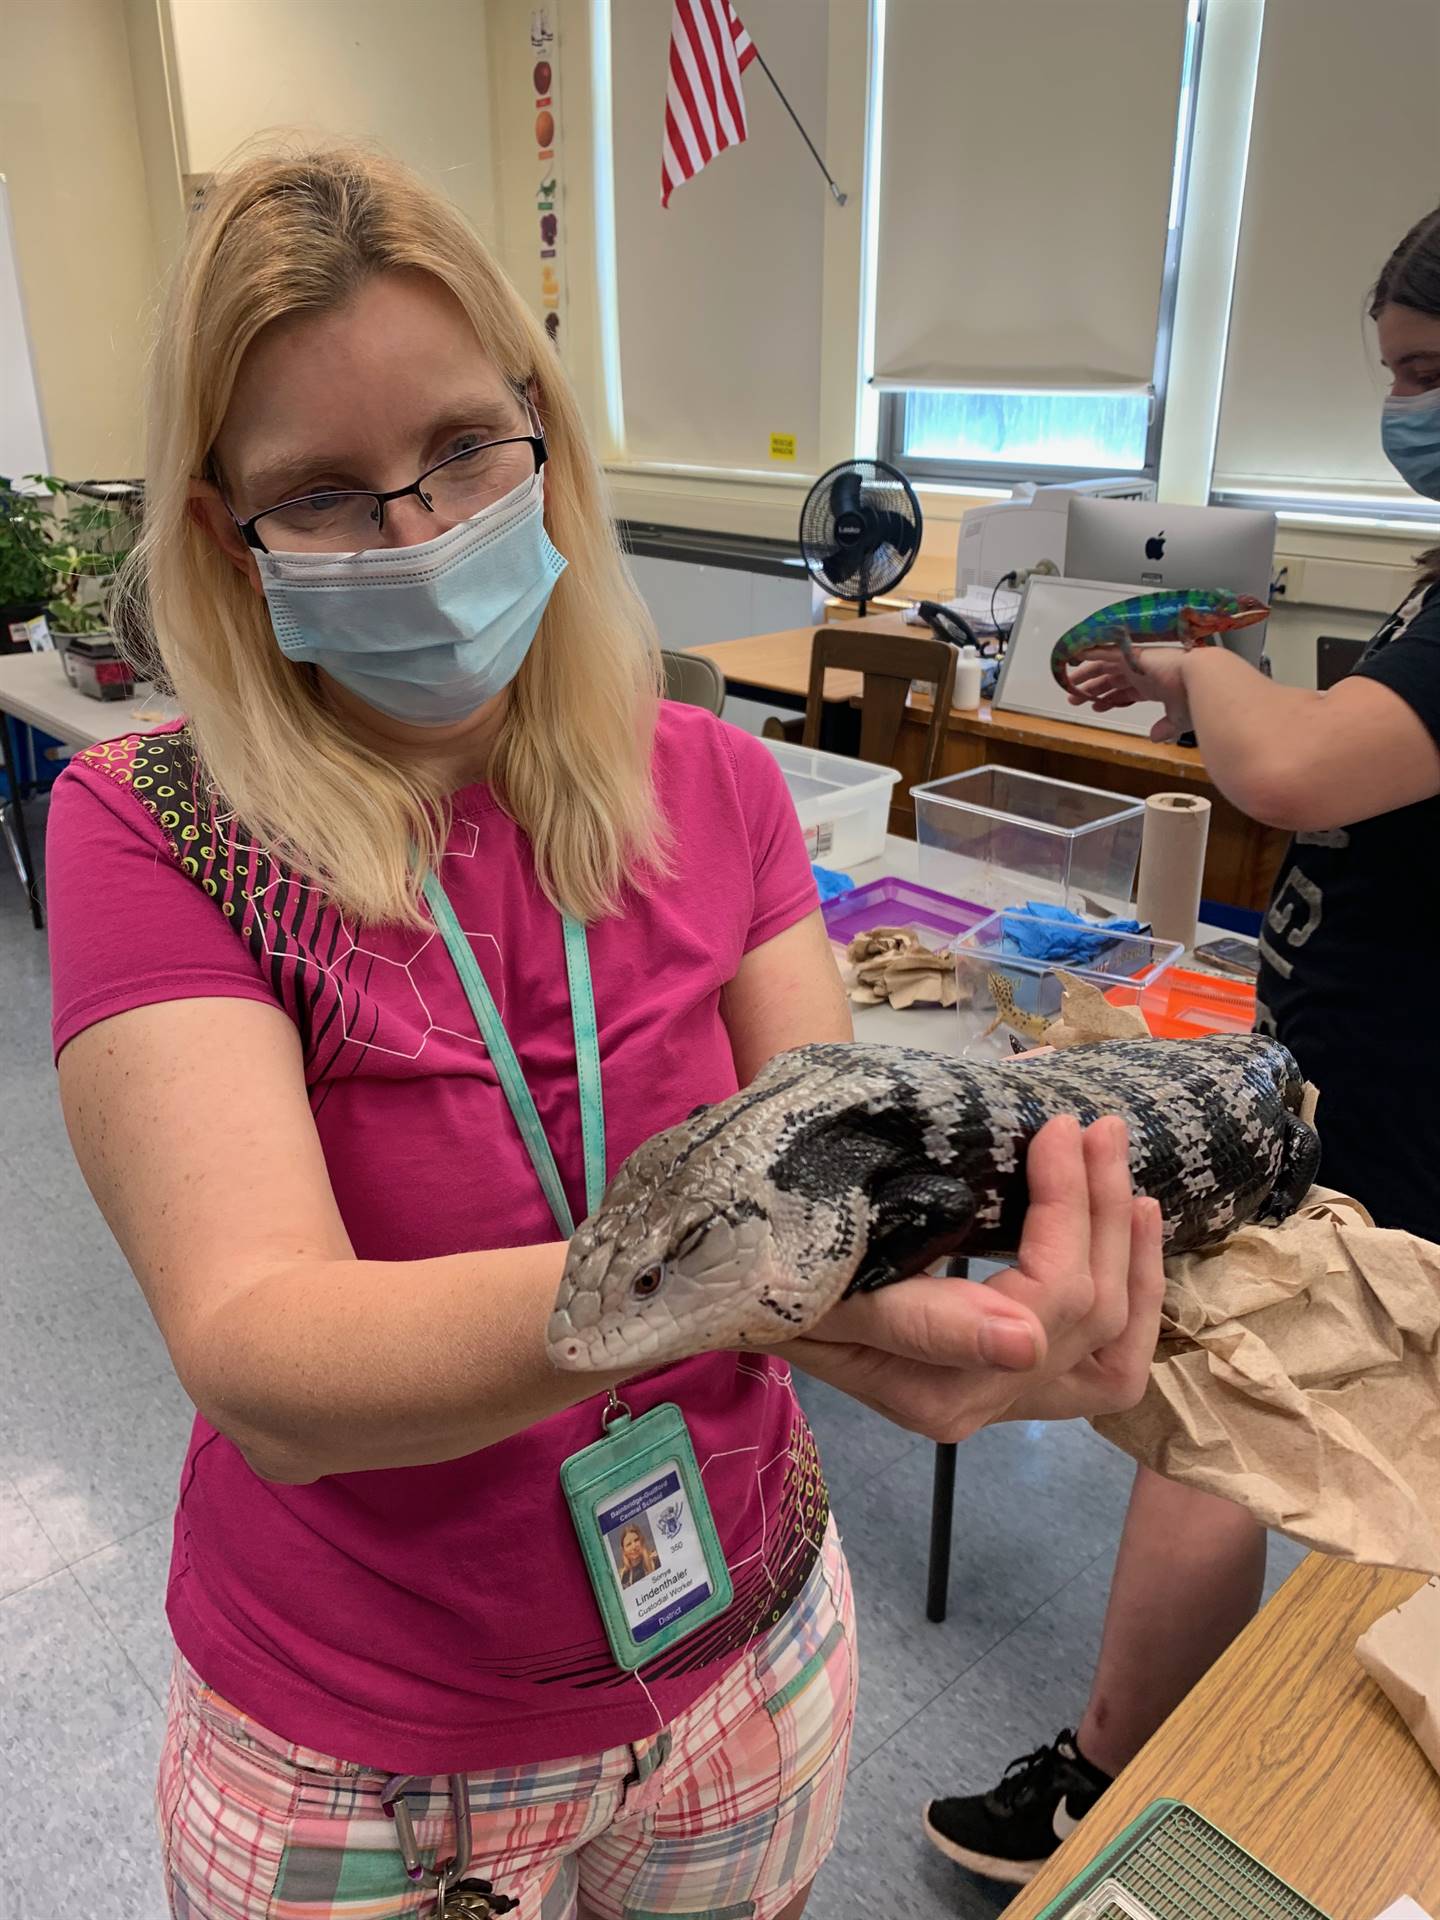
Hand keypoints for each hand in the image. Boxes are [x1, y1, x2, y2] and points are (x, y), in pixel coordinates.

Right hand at [783, 1115, 1164, 1443]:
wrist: (740, 1272)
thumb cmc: (773, 1265)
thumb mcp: (831, 1288)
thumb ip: (925, 1323)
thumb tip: (1026, 1342)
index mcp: (939, 1394)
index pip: (1050, 1300)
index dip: (1068, 1209)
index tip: (1054, 1125)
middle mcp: (981, 1407)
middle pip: (1090, 1315)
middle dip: (1102, 1212)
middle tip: (1097, 1125)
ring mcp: (1000, 1396)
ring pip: (1114, 1352)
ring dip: (1135, 1263)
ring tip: (1130, 1179)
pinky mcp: (1010, 1376)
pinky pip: (1103, 1364)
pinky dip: (1133, 1304)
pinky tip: (1130, 1235)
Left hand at [1067, 647, 1192, 742]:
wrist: (1201, 679)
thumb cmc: (1196, 697)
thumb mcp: (1178, 719)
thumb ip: (1166, 728)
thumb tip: (1156, 737)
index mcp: (1152, 685)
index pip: (1124, 691)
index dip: (1108, 699)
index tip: (1096, 707)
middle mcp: (1142, 672)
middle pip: (1110, 678)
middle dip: (1092, 689)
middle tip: (1074, 697)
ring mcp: (1136, 662)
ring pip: (1103, 666)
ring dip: (1086, 675)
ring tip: (1069, 684)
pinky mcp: (1131, 655)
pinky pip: (1104, 652)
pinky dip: (1089, 653)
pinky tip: (1075, 656)